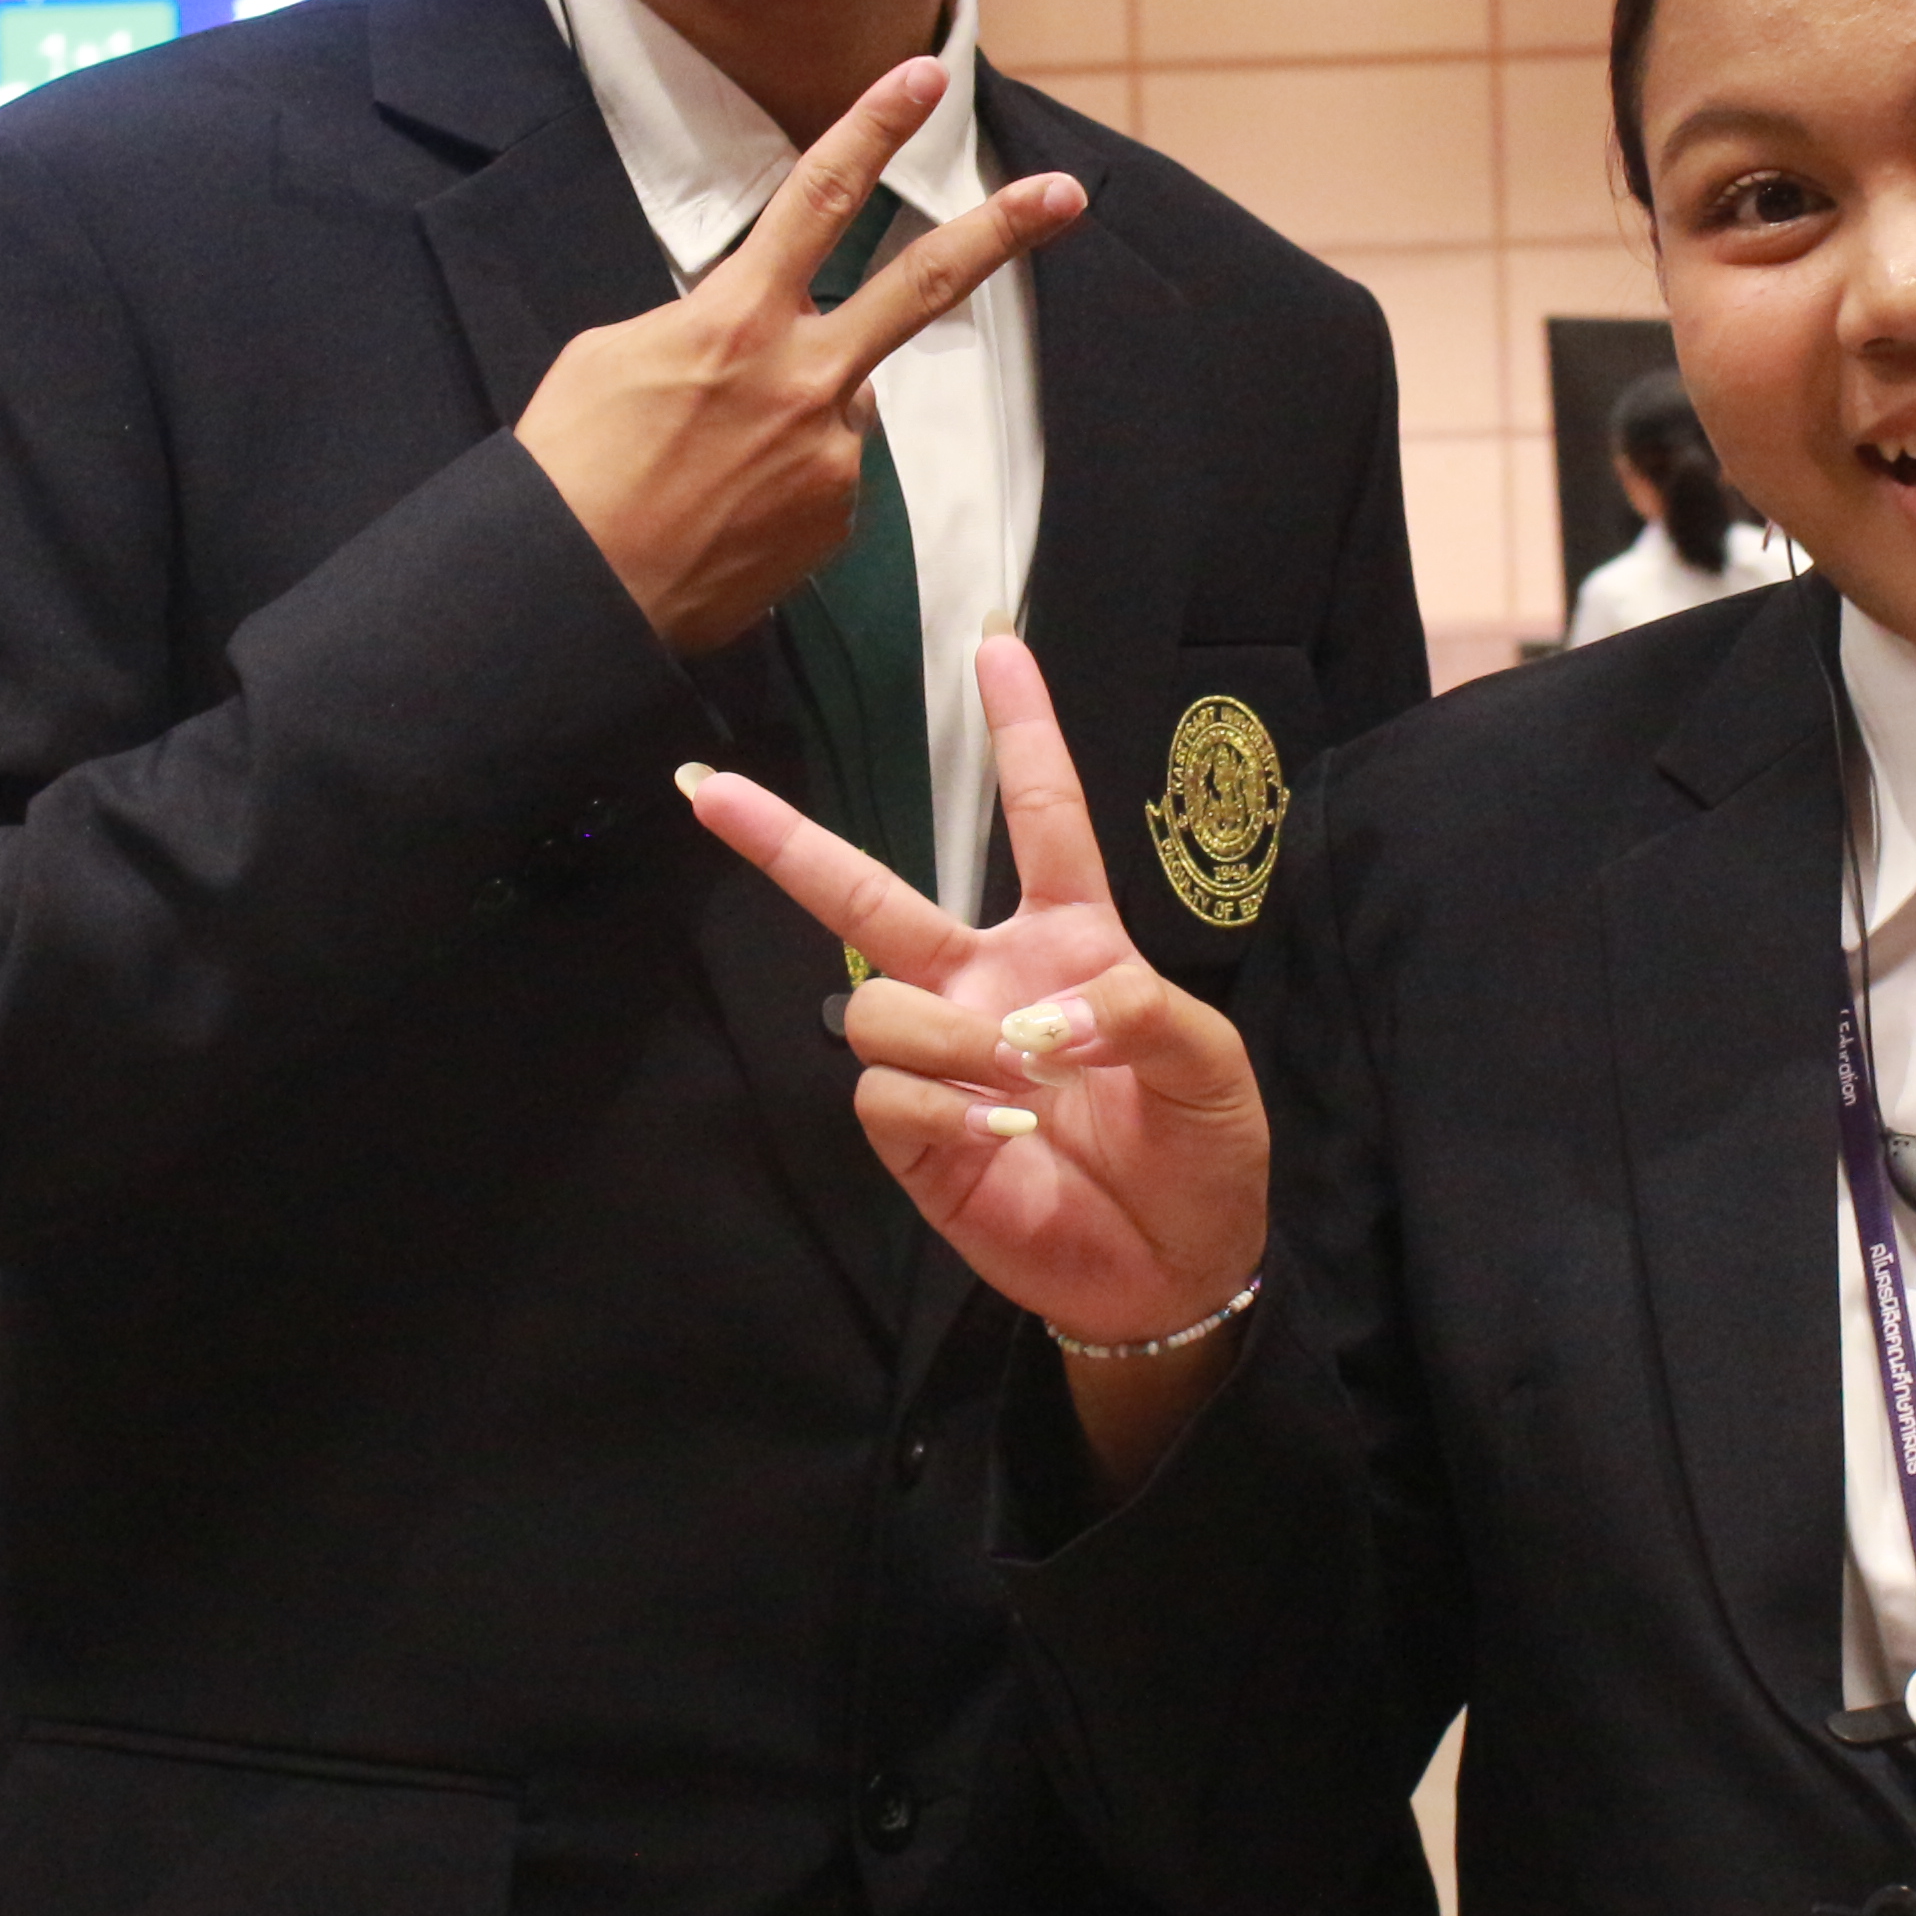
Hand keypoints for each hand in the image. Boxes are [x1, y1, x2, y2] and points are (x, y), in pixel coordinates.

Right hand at [513, 58, 1080, 655]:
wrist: (576, 596)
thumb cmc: (574, 469)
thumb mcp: (616, 355)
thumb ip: (701, 323)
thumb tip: (749, 329)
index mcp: (738, 318)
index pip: (821, 197)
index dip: (875, 127)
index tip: (926, 77)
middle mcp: (805, 378)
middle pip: (923, 284)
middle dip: (1001, 231)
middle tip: (1065, 193)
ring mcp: (833, 454)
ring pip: (844, 399)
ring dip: (798, 412)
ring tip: (709, 467)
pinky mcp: (839, 518)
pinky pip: (829, 473)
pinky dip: (788, 478)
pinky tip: (726, 509)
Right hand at [684, 637, 1267, 1486]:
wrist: (1176, 1269)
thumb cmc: (1203, 1153)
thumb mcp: (1209, 1065)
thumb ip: (1142, 1011)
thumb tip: (1041, 1015)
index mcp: (1068, 943)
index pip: (1040, 818)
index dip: (1022, 733)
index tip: (998, 646)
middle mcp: (987, 985)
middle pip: (872, 894)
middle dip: (786, 839)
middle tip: (705, 787)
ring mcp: (943, 1057)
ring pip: (871, 1001)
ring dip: (943, 1034)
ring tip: (1013, 1085)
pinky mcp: (915, 1135)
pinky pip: (881, 1088)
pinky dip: (939, 1103)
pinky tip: (995, 1132)